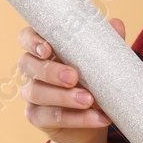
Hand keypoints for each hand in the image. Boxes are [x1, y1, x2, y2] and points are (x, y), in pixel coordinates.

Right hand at [17, 18, 124, 142]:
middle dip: (50, 71)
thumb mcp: (101, 60)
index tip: (48, 48)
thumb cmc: (93, 79)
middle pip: (28, 64)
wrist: (96, 115)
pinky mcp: (36, 116)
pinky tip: (98, 118)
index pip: (26, 37)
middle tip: (73, 76)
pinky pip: (51, 118)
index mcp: (44, 48)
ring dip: (64, 97)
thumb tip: (116, 24)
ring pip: (37, 93)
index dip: (32, 41)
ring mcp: (31, 93)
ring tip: (88, 100)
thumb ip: (105, 42)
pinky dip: (77, 119)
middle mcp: (32, 69)